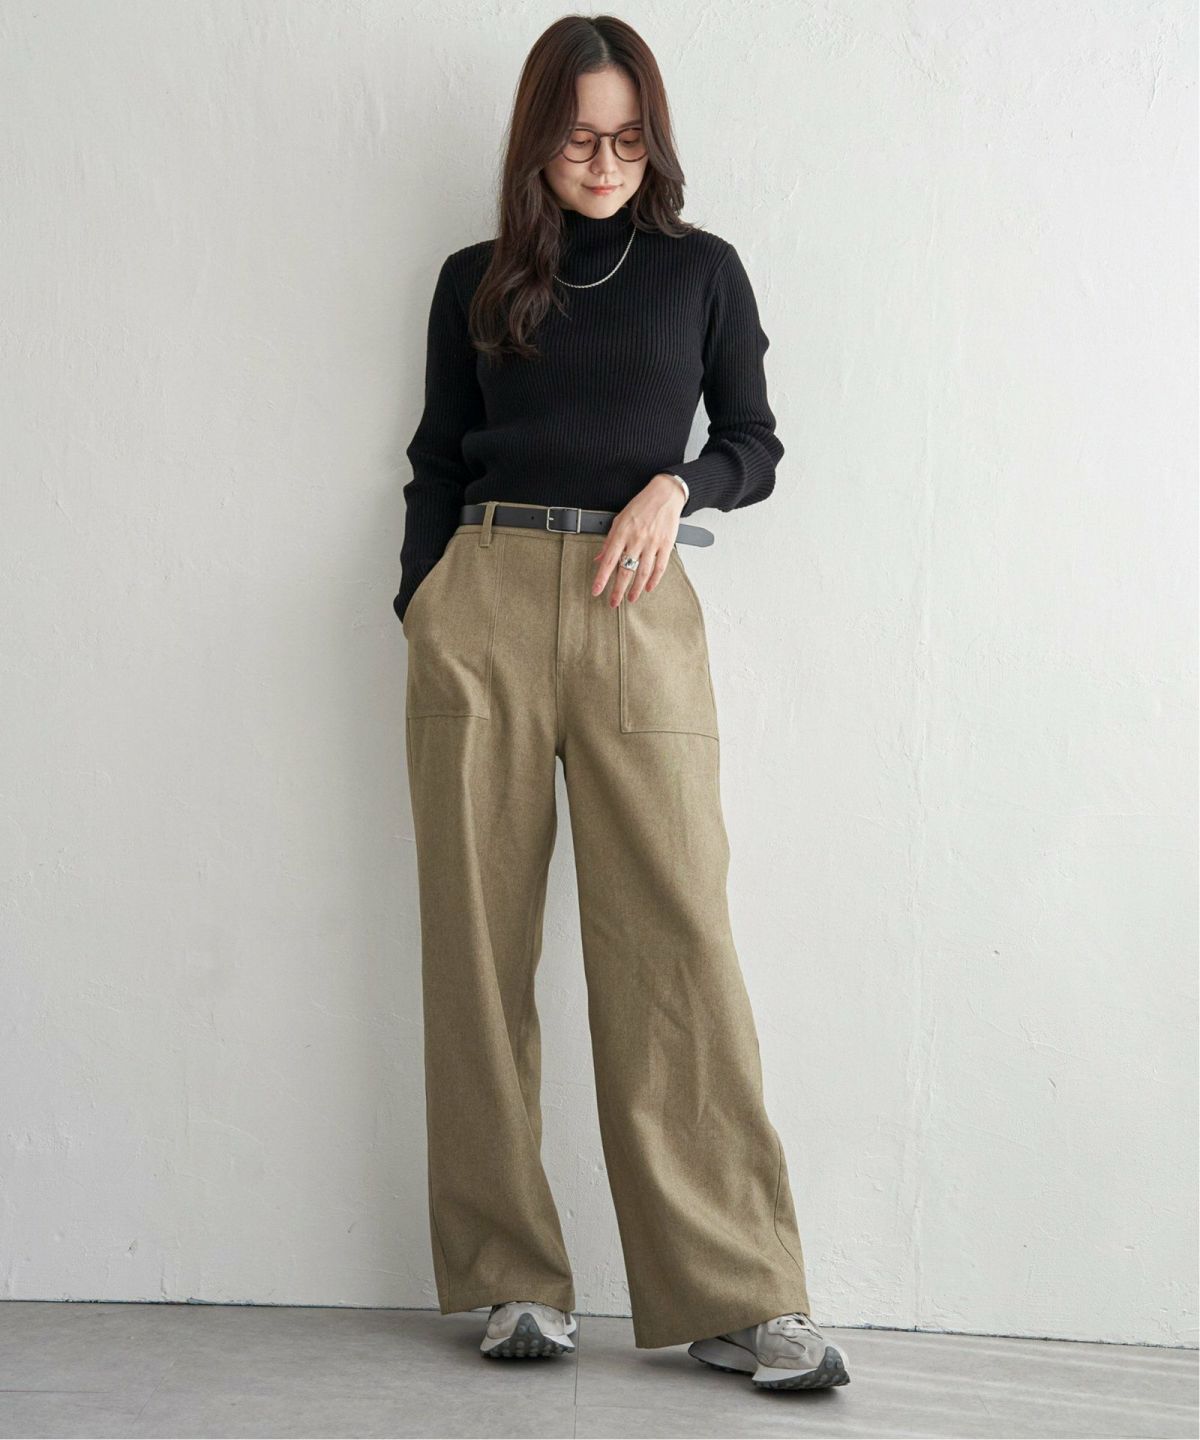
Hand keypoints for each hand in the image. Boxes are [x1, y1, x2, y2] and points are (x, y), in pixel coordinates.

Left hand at [592, 474, 685, 608]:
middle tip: (613, 603)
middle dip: (618, 590)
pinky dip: (654, 580)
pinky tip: (648, 588)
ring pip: (643, 572)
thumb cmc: (641, 506)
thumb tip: (599, 559)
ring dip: (635, 589)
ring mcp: (652, 543)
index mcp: (622, 533)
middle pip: (625, 570)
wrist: (664, 494)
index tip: (596, 591)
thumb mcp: (619, 520)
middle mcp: (636, 539)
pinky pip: (660, 566)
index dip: (601, 578)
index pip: (608, 560)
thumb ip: (609, 541)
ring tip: (631, 599)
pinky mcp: (666, 544)